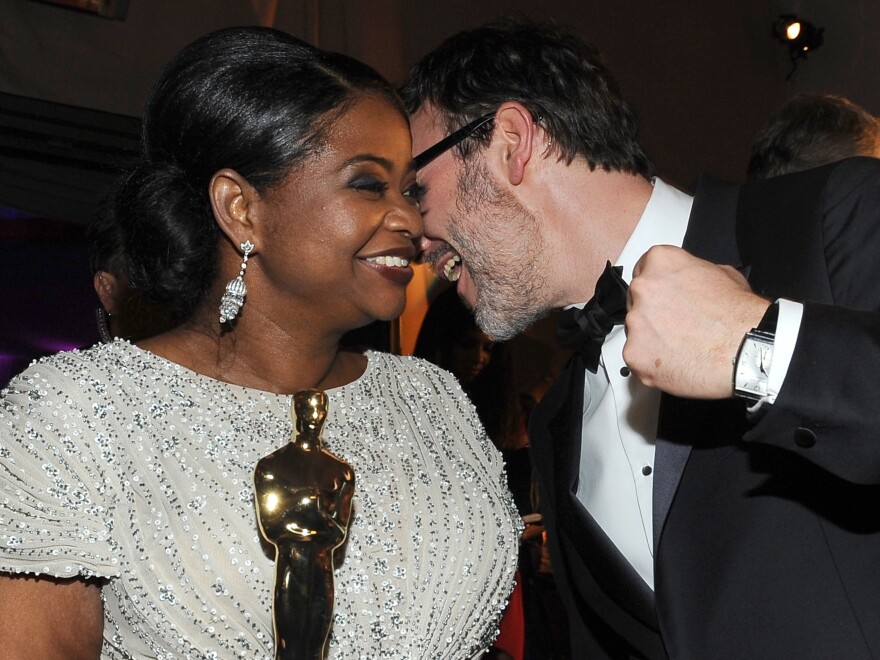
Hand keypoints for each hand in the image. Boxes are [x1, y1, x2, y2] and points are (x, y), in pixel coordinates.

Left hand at [623, 245, 769, 397]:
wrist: (748, 350)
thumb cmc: (739, 315)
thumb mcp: (722, 274)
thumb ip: (692, 273)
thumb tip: (688, 282)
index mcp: (660, 262)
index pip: (644, 270)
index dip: (658, 288)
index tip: (666, 299)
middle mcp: (642, 289)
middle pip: (637, 301)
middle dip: (653, 313)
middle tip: (678, 326)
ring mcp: (635, 323)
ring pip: (636, 331)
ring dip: (652, 338)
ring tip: (682, 346)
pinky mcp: (634, 354)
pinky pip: (636, 358)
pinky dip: (652, 362)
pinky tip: (677, 361)